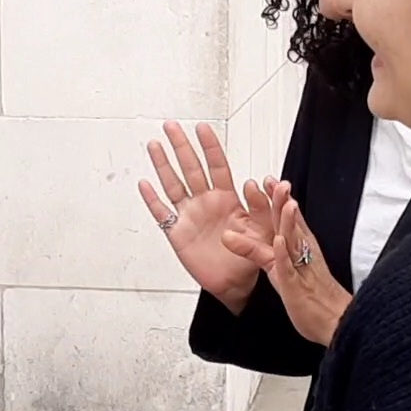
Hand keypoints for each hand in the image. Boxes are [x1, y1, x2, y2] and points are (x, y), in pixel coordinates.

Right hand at [138, 122, 274, 313]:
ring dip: (163, 165)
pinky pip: (162, 213)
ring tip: (155, 145)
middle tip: (172, 126)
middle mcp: (206, 203)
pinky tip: (145, 184)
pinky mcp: (178, 233)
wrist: (238, 284)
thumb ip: (264, 207)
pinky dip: (152, 199)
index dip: (210, 147)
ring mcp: (190, 216)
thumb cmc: (251, 256)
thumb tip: (262, 183)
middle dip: (182, 146)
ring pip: (174, 185)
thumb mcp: (265, 230)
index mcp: (227, 199)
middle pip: (191, 169)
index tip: (203, 128)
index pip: (217, 166)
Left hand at [223, 182, 352, 346]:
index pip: (290, 219)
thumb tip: (269, 239)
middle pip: (291, 223)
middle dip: (281, 201)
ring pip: (293, 240)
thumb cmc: (315, 297)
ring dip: (287, 220)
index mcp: (301, 249)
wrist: (335, 322)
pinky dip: (283, 255)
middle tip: (272, 181)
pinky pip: (289, 268)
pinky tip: (278, 242)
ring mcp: (300, 268)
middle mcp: (302, 254)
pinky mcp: (296, 286)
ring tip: (283, 202)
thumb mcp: (290, 270)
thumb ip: (276, 253)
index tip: (270, 180)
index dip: (279, 200)